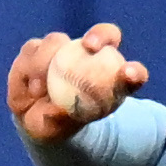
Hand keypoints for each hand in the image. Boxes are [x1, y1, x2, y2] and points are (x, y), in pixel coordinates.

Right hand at [7, 23, 148, 140]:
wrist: (33, 118)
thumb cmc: (57, 124)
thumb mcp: (58, 130)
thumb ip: (61, 121)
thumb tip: (59, 110)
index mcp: (109, 79)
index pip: (130, 73)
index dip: (134, 72)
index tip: (128, 75)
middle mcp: (89, 55)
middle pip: (105, 35)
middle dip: (100, 36)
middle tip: (90, 46)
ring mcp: (63, 48)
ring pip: (58, 41)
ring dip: (48, 59)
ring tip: (40, 90)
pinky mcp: (35, 48)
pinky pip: (33, 49)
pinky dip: (31, 67)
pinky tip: (32, 87)